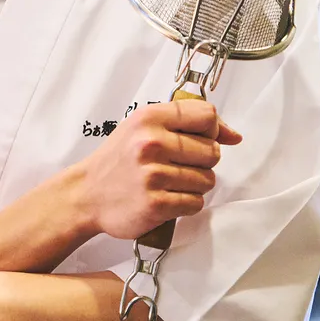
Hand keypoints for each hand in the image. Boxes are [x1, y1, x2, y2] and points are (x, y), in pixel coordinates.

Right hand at [70, 98, 241, 240]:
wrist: (86, 195)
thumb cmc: (118, 160)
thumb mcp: (142, 128)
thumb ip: (185, 123)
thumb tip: (233, 135)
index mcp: (149, 118)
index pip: (206, 116)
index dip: (213, 129)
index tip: (205, 139)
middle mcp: (151, 143)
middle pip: (212, 151)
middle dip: (203, 161)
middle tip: (179, 165)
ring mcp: (153, 175)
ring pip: (207, 180)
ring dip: (195, 185)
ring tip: (170, 183)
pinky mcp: (156, 204)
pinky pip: (195, 203)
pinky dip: (186, 203)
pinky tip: (167, 197)